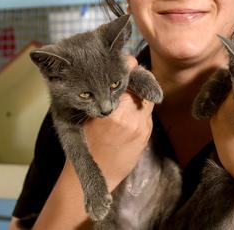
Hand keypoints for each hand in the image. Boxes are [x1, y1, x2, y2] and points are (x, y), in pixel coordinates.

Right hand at [82, 55, 154, 191]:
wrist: (98, 172)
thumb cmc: (86, 140)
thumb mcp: (86, 114)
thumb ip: (103, 93)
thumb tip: (117, 68)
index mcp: (109, 111)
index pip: (127, 78)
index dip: (127, 67)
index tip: (125, 61)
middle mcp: (128, 117)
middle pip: (139, 85)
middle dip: (134, 78)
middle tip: (126, 72)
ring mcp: (140, 126)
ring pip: (145, 97)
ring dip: (138, 91)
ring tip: (126, 91)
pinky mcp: (146, 132)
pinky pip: (147, 111)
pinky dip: (141, 106)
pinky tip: (130, 109)